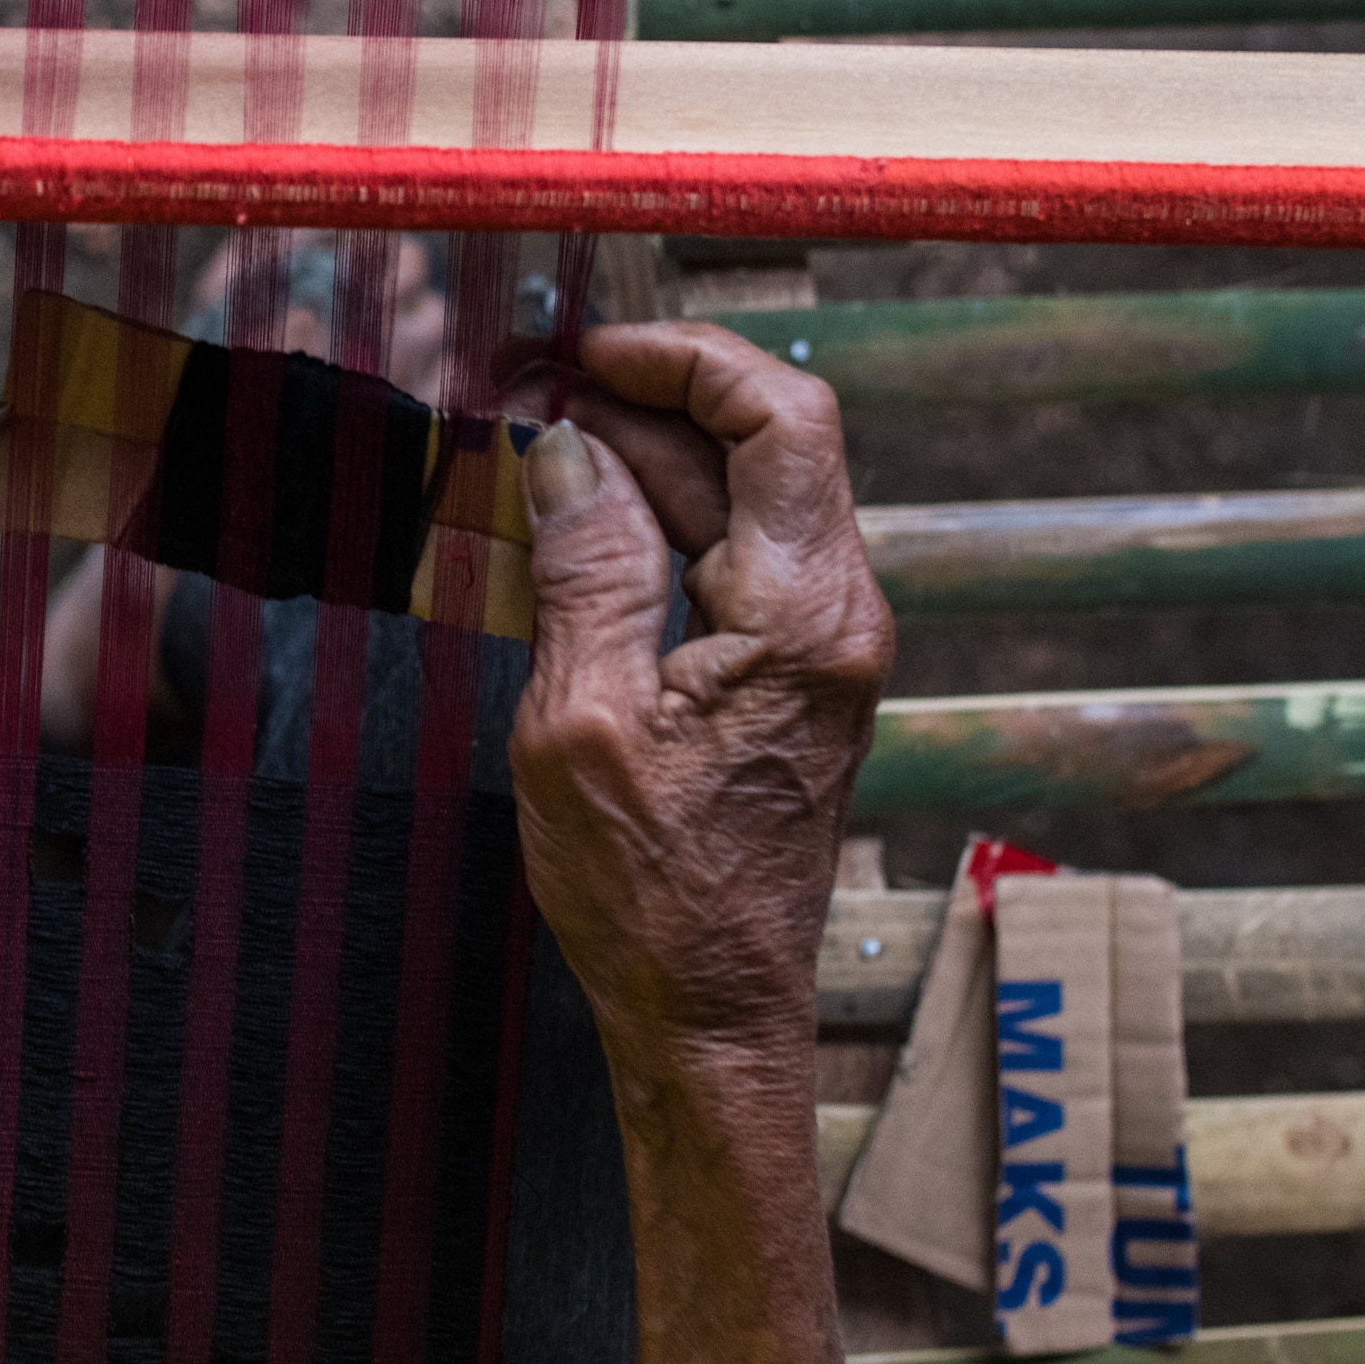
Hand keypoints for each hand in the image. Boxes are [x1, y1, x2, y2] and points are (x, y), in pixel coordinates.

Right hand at [507, 322, 892, 1065]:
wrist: (707, 1009)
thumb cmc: (650, 891)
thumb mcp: (582, 718)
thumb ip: (586, 568)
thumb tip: (568, 450)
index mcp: (803, 614)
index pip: (782, 418)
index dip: (685, 360)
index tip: (587, 354)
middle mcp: (835, 616)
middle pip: (760, 449)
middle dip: (645, 403)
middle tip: (529, 397)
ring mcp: (818, 646)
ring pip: (739, 501)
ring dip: (643, 464)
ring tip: (533, 452)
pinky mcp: (788, 676)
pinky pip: (728, 562)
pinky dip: (654, 528)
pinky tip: (572, 532)